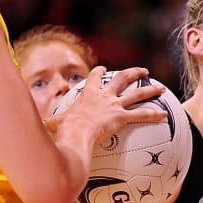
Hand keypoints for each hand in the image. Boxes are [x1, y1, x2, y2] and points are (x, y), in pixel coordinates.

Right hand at [46, 66, 166, 143]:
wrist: (75, 132)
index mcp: (88, 94)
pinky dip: (154, 115)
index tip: (103, 70)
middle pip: (122, 79)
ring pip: (137, 93)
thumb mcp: (54, 124)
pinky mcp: (121, 117)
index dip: (99, 73)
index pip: (94, 78)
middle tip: (143, 71)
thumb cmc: (64, 129)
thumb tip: (37, 131)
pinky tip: (165, 115)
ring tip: (161, 88)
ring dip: (150, 90)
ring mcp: (114, 105)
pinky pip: (141, 115)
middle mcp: (104, 95)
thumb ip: (50, 125)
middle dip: (134, 73)